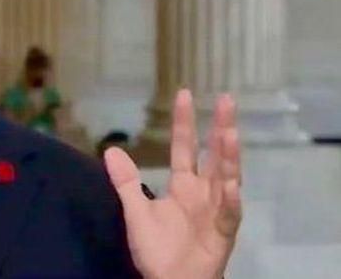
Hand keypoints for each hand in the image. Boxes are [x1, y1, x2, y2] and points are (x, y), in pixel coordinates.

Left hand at [105, 89, 241, 278]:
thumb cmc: (157, 249)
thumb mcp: (136, 212)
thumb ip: (126, 182)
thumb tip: (110, 150)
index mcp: (184, 186)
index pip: (185, 147)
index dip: (185, 123)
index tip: (185, 94)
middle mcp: (204, 193)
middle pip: (214, 155)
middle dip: (221, 127)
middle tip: (226, 99)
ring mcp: (217, 211)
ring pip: (227, 178)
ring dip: (229, 156)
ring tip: (229, 132)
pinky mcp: (223, 232)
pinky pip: (229, 214)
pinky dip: (231, 200)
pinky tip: (232, 184)